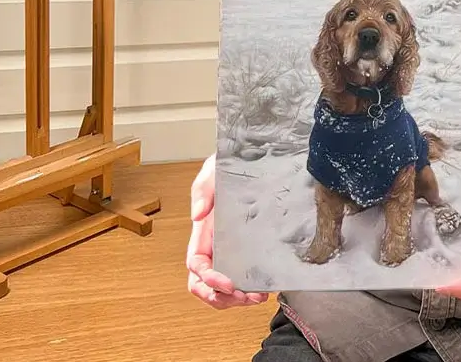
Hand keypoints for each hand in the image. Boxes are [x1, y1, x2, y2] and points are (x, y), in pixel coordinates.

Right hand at [186, 153, 268, 308]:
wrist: (251, 159)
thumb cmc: (228, 166)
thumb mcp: (213, 172)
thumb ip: (203, 190)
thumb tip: (197, 214)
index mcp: (203, 232)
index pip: (196, 264)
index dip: (207, 279)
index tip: (227, 282)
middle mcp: (214, 245)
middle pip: (205, 285)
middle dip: (221, 297)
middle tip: (245, 297)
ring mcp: (231, 250)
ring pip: (223, 288)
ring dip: (236, 300)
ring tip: (257, 298)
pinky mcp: (249, 250)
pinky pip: (243, 277)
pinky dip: (249, 290)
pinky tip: (264, 289)